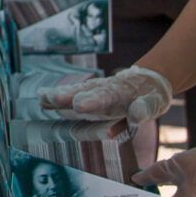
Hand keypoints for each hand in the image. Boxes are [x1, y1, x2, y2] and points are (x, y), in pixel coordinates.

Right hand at [40, 64, 171, 124]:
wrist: (148, 79)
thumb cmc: (151, 95)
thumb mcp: (154, 102)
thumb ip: (144, 109)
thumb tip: (136, 116)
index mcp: (121, 92)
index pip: (106, 97)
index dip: (93, 102)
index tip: (79, 105)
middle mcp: (104, 89)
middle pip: (85, 92)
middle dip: (70, 96)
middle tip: (53, 99)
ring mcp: (96, 89)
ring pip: (76, 91)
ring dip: (60, 95)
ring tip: (43, 98)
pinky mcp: (90, 93)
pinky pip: (72, 93)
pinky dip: (59, 95)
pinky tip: (41, 98)